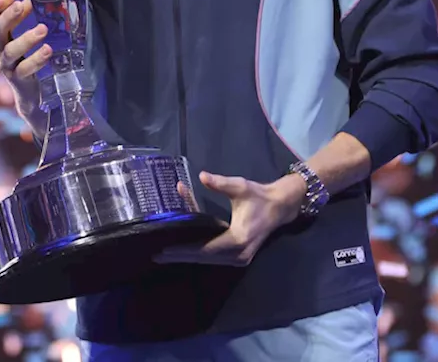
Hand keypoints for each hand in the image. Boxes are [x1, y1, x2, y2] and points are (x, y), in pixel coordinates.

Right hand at [0, 0, 50, 96]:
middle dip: (7, 17)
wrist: (28, 91)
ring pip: (10, 51)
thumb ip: (23, 17)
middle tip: (21, 4)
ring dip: (26, 38)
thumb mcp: (20, 34)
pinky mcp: (18, 79)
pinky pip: (24, 69)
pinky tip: (47, 50)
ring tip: (43, 29)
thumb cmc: (24, 56)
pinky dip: (36, 59)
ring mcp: (6, 65)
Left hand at [154, 171, 305, 266]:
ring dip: (188, 256)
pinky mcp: (239, 256)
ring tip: (166, 255)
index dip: (184, 250)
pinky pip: (215, 257)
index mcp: (238, 239)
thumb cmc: (259, 196)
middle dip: (180, 256)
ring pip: (208, 260)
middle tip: (157, 255)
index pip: (205, 249)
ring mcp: (240, 258)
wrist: (280, 206)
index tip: (165, 250)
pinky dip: (199, 253)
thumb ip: (220, 183)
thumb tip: (202, 176)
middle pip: (203, 258)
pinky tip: (184, 250)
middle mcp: (238, 254)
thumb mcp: (240, 186)